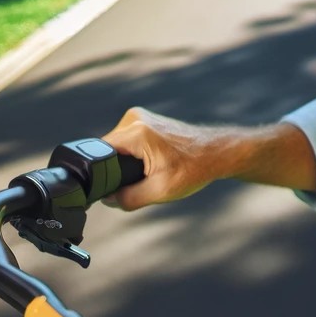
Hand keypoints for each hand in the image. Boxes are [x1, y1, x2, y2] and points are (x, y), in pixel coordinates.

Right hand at [102, 106, 225, 210]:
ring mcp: (141, 117)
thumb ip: (128, 198)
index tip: (115, 187)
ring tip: (149, 172)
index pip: (98, 153)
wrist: (217, 152)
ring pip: (117, 148)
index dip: (100, 174)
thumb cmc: (194, 168)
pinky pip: (127, 142)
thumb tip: (108, 199)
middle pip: (107, 151)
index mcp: (136, 132)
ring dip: (125, 164)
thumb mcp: (160, 190)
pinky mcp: (146, 121)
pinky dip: (134, 156)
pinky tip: (151, 164)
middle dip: (116, 170)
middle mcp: (135, 118)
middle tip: (140, 181)